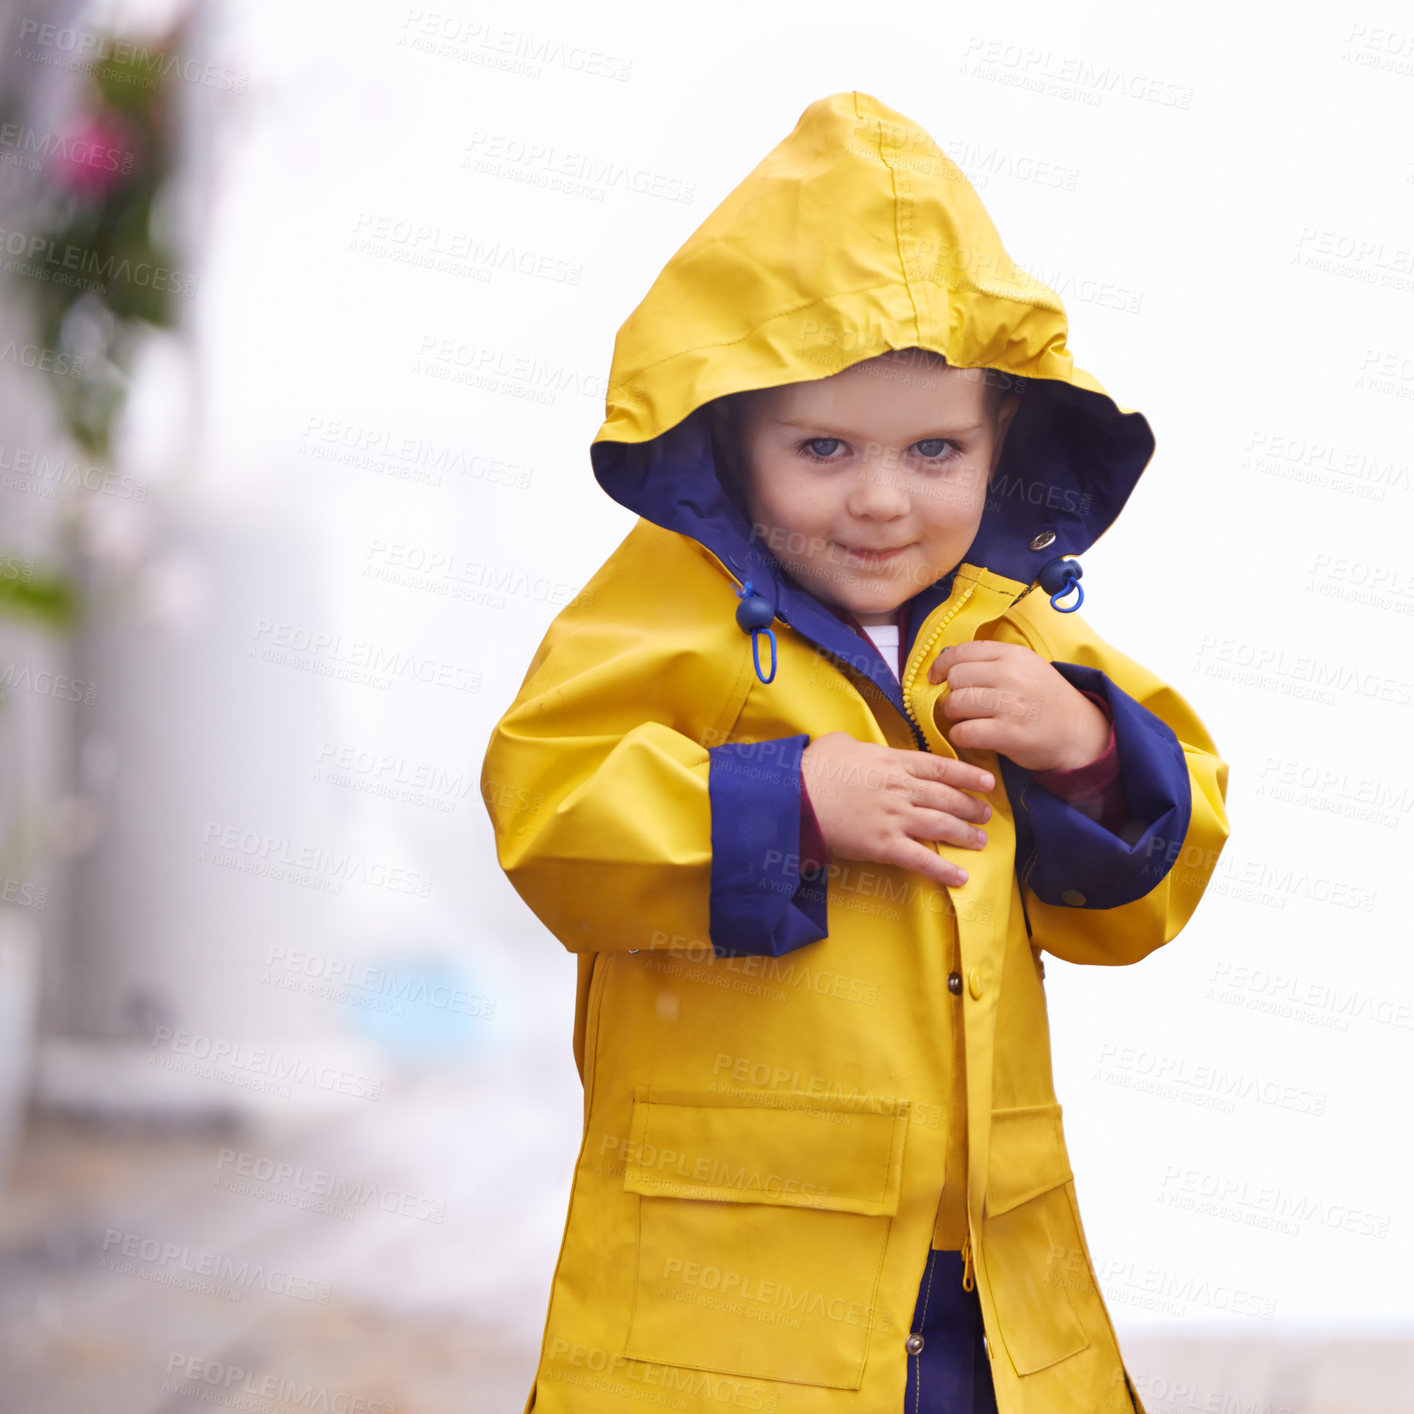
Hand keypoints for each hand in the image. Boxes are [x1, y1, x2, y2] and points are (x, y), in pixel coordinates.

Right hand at [800, 731, 993, 887]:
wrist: (796, 798)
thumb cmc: (813, 769)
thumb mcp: (839, 743)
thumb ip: (858, 743)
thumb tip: (858, 745)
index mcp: (892, 762)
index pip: (940, 768)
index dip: (967, 776)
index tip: (987, 781)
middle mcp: (900, 789)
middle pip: (946, 798)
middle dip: (971, 807)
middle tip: (986, 814)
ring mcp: (894, 817)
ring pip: (941, 825)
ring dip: (964, 834)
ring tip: (980, 841)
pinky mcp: (884, 845)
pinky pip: (921, 859)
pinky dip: (943, 869)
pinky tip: (961, 877)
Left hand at [926, 641, 1110, 772]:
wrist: (1080, 732)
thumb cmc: (1045, 701)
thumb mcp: (1025, 668)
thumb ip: (991, 663)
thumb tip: (947, 665)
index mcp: (1013, 655)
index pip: (960, 652)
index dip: (941, 666)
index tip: (935, 679)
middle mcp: (1012, 675)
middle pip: (955, 678)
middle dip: (951, 694)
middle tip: (961, 706)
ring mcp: (1012, 704)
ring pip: (956, 704)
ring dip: (954, 716)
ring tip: (968, 721)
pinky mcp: (1010, 734)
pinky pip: (964, 731)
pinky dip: (961, 736)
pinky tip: (972, 736)